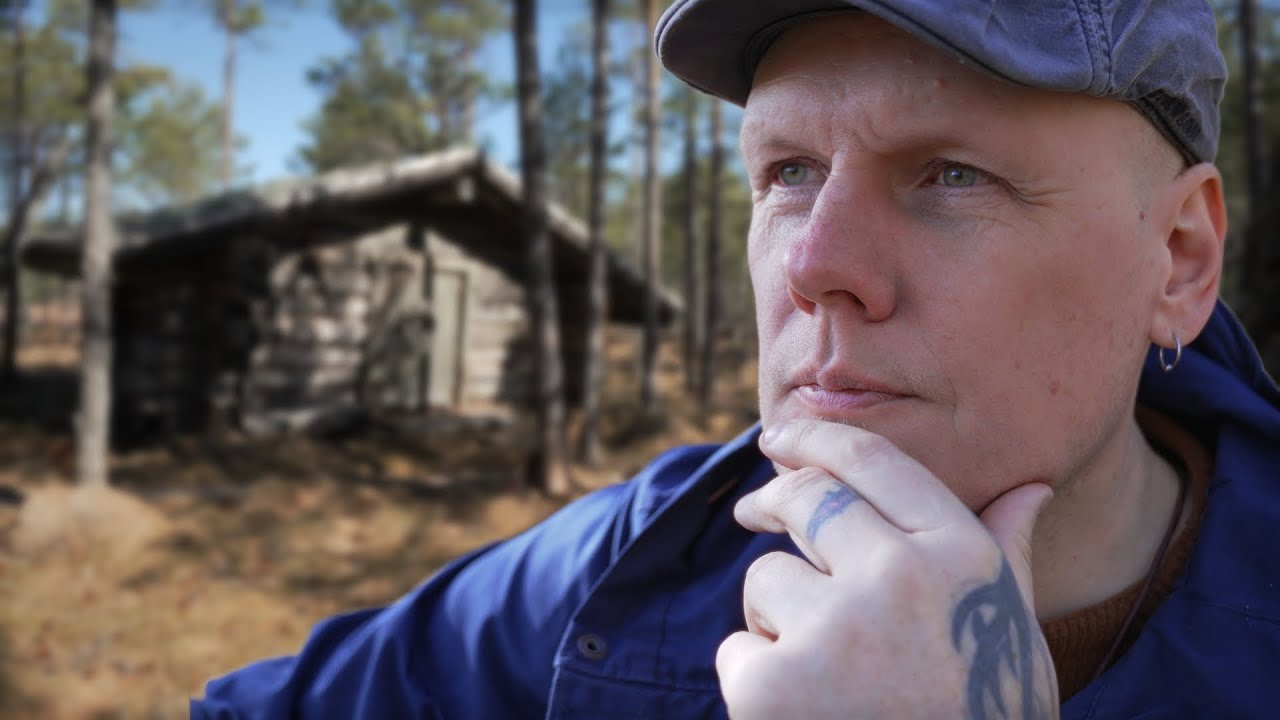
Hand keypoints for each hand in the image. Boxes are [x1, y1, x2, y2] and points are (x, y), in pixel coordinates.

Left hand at [717, 419, 1057, 718]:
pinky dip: (759, 682)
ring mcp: (832, 629)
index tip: (782, 434)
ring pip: (766, 580)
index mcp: (961, 558)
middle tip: (755, 509)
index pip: (875, 462)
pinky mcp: (769, 684)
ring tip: (831, 680)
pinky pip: (738, 649)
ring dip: (780, 618)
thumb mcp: (1012, 639)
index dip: (819, 437)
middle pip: (806, 500)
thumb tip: (1031, 488)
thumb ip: (1005, 555)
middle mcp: (899, 578)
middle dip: (774, 499)